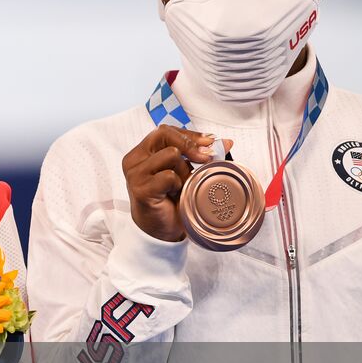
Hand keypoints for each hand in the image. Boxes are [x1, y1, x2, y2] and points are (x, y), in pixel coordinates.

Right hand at [122, 126, 233, 242]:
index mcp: (142, 153)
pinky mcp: (140, 189)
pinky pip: (169, 176)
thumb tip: (227, 141)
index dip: (190, 134)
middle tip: (206, 158)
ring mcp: (135, 174)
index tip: (210, 143)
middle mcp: (134, 160)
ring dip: (184, 170)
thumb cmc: (171, 201)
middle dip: (190, 145)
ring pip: (171, 154)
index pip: (165, 131)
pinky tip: (174, 195)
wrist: (160, 231)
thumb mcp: (186, 172)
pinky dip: (178, 185)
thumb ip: (200, 155)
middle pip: (165, 134)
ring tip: (181, 186)